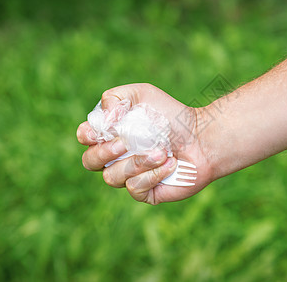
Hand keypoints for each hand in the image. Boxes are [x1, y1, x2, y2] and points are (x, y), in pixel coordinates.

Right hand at [77, 83, 212, 203]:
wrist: (201, 137)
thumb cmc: (171, 115)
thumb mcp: (142, 94)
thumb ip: (114, 99)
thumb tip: (101, 122)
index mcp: (111, 134)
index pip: (85, 138)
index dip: (88, 136)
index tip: (103, 131)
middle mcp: (116, 157)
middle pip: (89, 162)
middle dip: (105, 152)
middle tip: (125, 143)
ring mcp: (128, 175)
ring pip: (112, 177)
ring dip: (137, 162)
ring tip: (161, 151)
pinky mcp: (144, 191)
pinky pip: (134, 189)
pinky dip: (153, 174)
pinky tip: (170, 164)